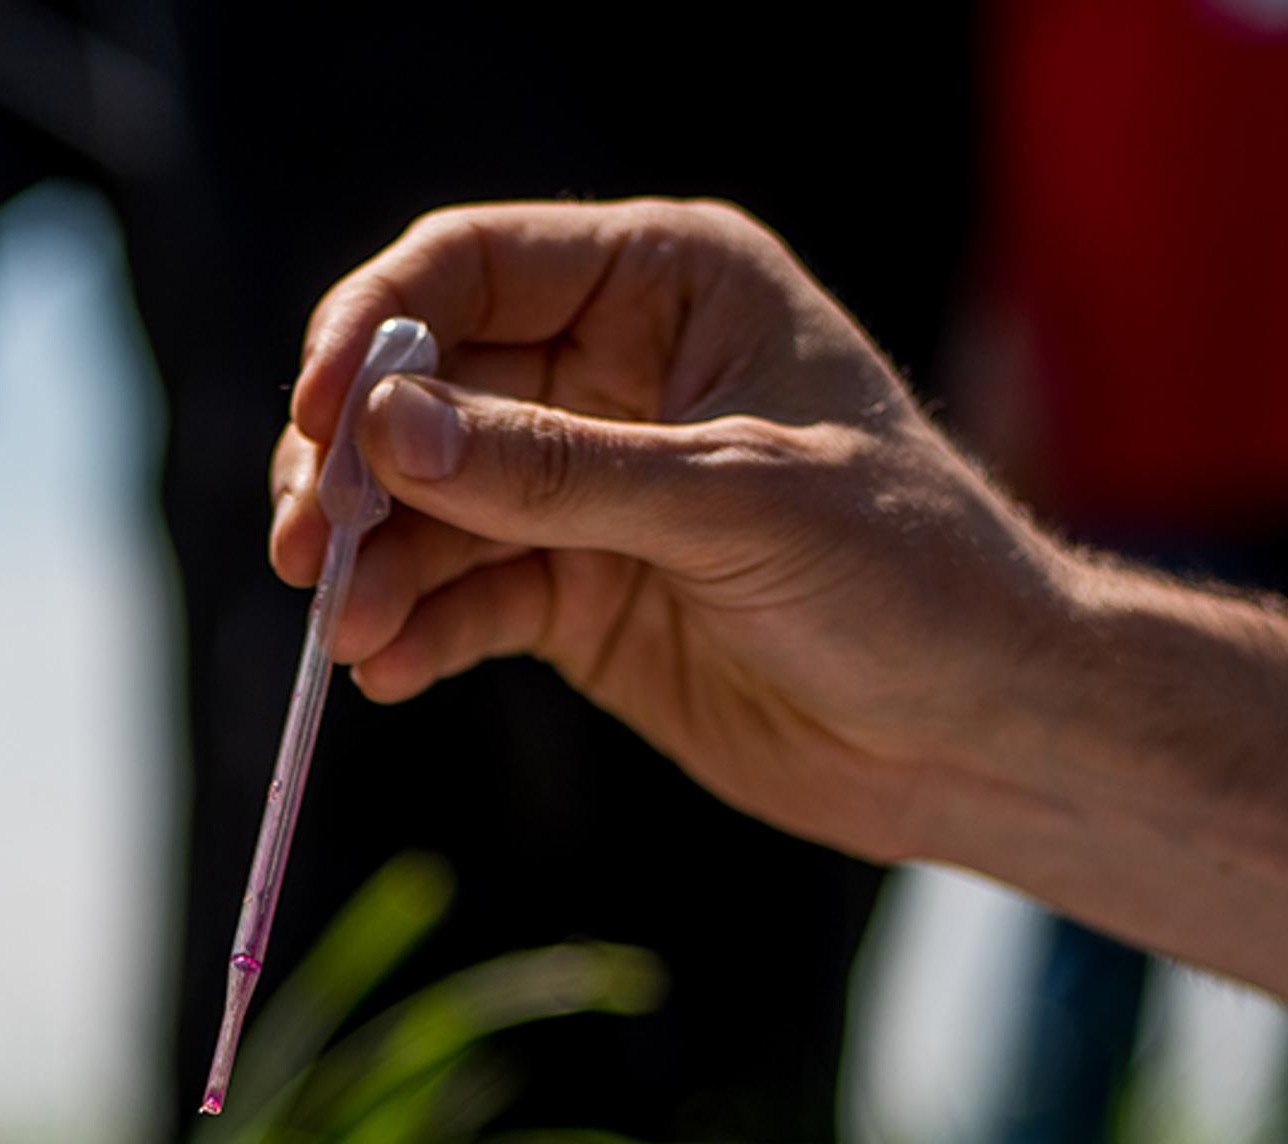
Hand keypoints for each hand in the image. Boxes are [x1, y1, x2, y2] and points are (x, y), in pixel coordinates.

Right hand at [268, 201, 1068, 865]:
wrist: (981, 731)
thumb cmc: (907, 578)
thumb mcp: (732, 507)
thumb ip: (554, 473)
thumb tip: (383, 429)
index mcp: (666, 286)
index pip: (471, 269)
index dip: (371, 334)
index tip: (314, 422)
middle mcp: (612, 372)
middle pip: (422, 392)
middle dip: (351, 468)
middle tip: (306, 551)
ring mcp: (589, 490)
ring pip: (428, 505)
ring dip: (375, 565)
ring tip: (349, 635)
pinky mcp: (579, 596)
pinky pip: (464, 598)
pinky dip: (418, 633)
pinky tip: (386, 675)